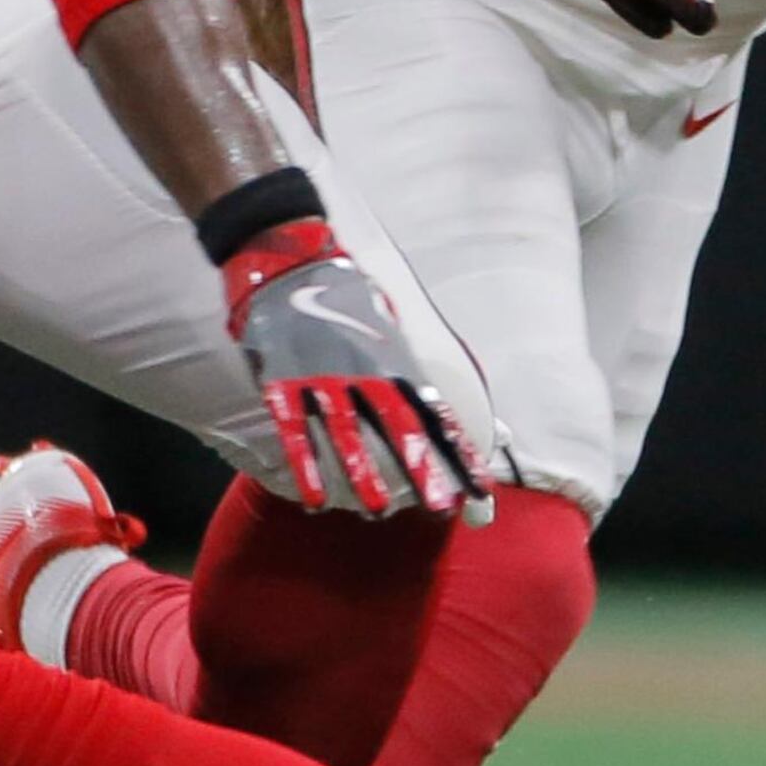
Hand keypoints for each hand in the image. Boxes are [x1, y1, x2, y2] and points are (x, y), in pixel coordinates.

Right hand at [223, 220, 487, 515]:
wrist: (287, 253)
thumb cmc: (340, 294)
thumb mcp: (386, 323)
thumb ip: (404, 364)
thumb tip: (429, 395)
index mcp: (394, 359)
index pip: (436, 414)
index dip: (460, 452)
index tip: (483, 487)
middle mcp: (365, 370)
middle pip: (400, 426)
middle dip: (423, 468)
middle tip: (442, 507)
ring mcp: (322, 375)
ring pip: (348, 432)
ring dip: (362, 473)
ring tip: (376, 512)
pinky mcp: (282, 378)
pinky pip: (296, 427)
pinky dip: (306, 463)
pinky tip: (314, 498)